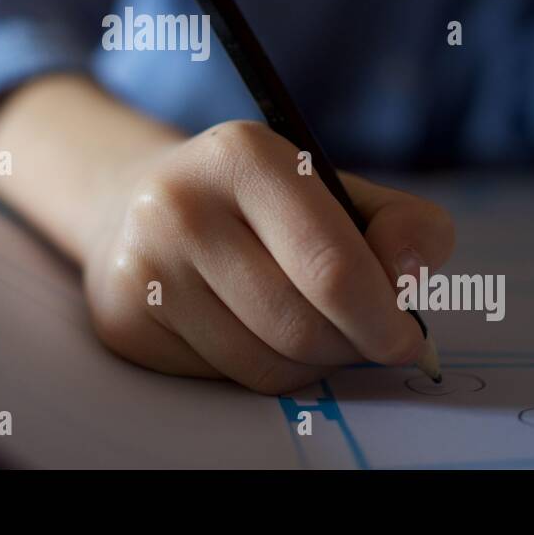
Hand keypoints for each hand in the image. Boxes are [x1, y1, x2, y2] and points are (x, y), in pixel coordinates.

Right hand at [82, 119, 455, 393]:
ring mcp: (145, 264)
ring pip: (264, 363)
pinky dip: (258, 369)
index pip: (331, 264)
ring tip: (307, 329)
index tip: (405, 339)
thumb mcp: (336, 190)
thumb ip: (405, 225)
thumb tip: (409, 279)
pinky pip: (224, 379)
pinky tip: (250, 330)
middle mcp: (181, 204)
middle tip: (364, 340)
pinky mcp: (124, 318)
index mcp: (243, 155)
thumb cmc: (261, 206)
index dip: (382, 317)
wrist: (140, 205)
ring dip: (308, 365)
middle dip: (350, 347)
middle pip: (300, 325)